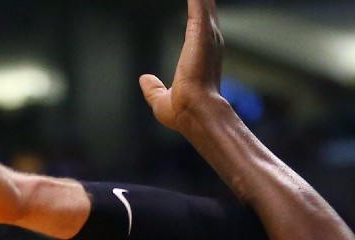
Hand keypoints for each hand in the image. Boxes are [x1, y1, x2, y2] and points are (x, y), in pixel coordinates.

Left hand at [140, 0, 227, 132]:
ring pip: (204, 0)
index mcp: (203, 56)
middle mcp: (210, 41)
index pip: (200, 25)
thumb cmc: (184, 111)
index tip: (196, 0)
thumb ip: (153, 89)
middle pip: (205, 6)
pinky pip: (198, 1)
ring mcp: (208, 34)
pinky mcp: (201, 29)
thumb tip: (144, 79)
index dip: (199, 10)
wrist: (196, 113)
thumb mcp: (161, 100)